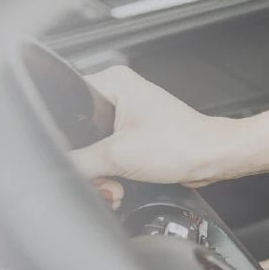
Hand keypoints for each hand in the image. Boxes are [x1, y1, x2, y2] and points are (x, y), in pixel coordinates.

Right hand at [70, 67, 235, 187]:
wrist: (211, 158)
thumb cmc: (181, 144)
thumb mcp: (118, 155)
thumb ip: (80, 162)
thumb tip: (57, 169)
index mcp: (113, 82)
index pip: (66, 103)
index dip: (64, 135)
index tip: (73, 157)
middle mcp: (119, 95)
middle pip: (78, 133)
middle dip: (87, 164)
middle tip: (101, 177)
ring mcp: (127, 116)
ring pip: (93, 149)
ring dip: (100, 174)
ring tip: (114, 185)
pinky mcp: (134, 136)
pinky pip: (108, 156)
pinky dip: (111, 174)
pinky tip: (119, 186)